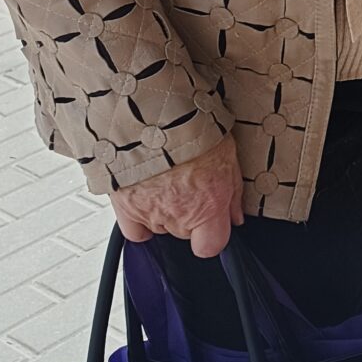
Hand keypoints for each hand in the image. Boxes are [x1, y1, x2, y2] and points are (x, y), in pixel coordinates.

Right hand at [110, 136, 244, 257]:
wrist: (152, 115)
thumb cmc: (191, 130)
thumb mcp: (227, 155)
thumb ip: (233, 193)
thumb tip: (236, 216)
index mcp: (208, 206)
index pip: (211, 246)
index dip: (212, 235)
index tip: (212, 223)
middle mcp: (179, 215)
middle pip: (185, 232)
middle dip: (189, 214)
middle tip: (187, 185)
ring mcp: (151, 213)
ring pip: (161, 227)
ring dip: (165, 211)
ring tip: (165, 181)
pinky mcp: (126, 207)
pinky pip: (134, 231)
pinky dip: (139, 222)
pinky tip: (146, 203)